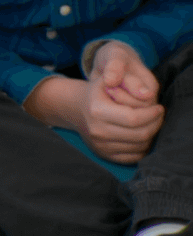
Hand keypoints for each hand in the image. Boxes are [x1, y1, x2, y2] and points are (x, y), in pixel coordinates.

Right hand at [81, 43, 163, 162]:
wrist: (76, 109)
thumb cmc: (99, 92)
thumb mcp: (109, 79)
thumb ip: (129, 82)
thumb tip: (148, 95)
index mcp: (97, 110)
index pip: (134, 118)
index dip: (152, 114)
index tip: (159, 107)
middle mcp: (97, 130)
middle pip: (140, 134)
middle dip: (156, 124)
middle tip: (159, 116)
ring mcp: (100, 145)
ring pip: (140, 146)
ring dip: (151, 135)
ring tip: (151, 124)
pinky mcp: (104, 155)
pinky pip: (134, 157)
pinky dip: (144, 147)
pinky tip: (142, 135)